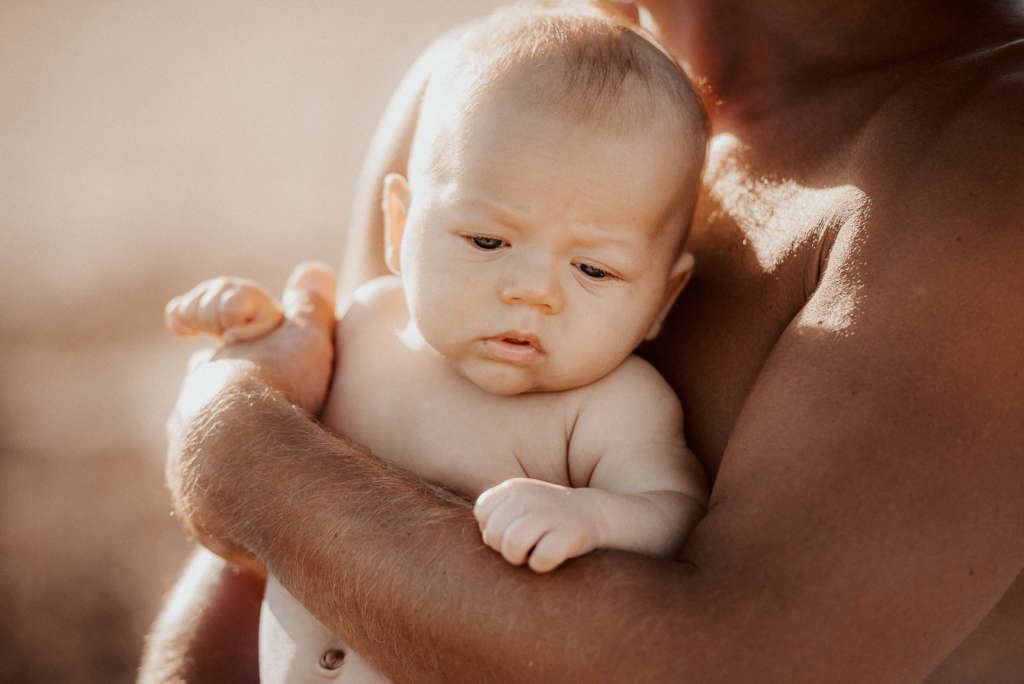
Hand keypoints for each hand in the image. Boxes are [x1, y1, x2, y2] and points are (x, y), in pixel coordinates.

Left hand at [164, 262, 337, 567]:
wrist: (247, 465)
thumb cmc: (280, 390)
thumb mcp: (304, 338)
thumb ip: (309, 305)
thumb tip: (314, 271)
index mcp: (210, 373)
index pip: (207, 354)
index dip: (206, 339)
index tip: (183, 324)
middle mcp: (189, 417)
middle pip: (203, 406)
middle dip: (227, 408)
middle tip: (265, 417)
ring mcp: (189, 467)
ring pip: (204, 456)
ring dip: (231, 459)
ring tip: (270, 473)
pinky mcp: (200, 513)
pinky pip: (217, 503)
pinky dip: (238, 503)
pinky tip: (265, 510)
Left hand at [473, 478, 602, 572]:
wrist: (595, 513)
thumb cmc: (548, 515)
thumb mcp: (519, 504)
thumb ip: (495, 514)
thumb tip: (485, 535)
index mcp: (513, 487)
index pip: (482, 512)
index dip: (492, 528)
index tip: (511, 529)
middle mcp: (528, 496)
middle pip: (493, 533)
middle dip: (503, 547)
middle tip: (524, 545)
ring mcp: (549, 513)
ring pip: (512, 546)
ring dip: (519, 558)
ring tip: (533, 552)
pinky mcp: (569, 533)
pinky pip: (540, 560)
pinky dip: (541, 564)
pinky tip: (551, 556)